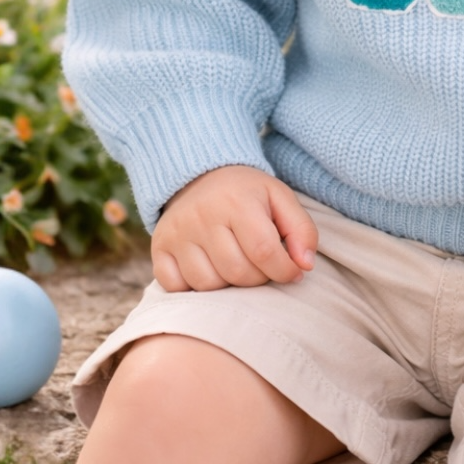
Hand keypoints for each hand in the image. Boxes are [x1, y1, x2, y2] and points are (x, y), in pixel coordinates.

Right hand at [151, 164, 318, 292]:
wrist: (199, 176)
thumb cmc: (247, 193)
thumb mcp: (280, 198)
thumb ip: (302, 230)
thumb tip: (304, 266)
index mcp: (237, 201)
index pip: (265, 252)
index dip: (284, 270)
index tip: (292, 272)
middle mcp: (202, 216)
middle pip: (237, 272)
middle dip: (258, 278)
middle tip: (262, 266)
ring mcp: (177, 233)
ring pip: (209, 285)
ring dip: (229, 285)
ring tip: (237, 264)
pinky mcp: (159, 248)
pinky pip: (176, 288)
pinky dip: (195, 287)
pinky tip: (209, 269)